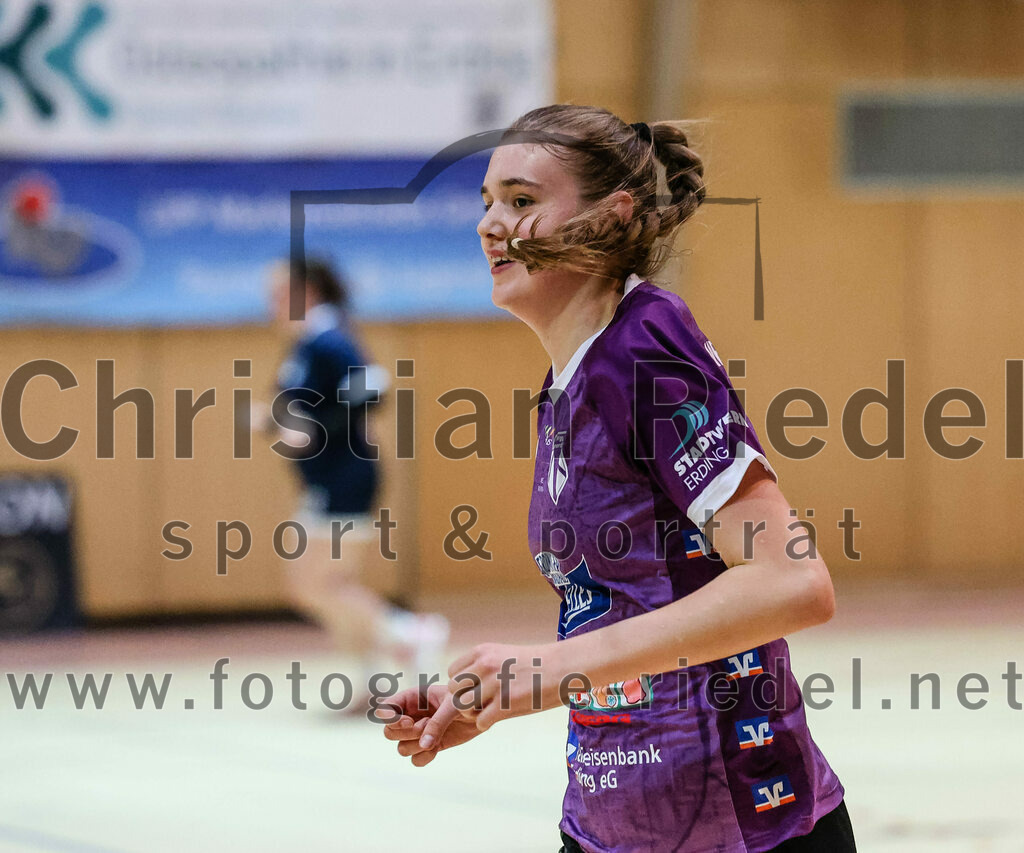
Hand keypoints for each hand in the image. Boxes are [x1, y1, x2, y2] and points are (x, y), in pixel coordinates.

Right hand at [376, 683, 483, 766]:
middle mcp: (411, 716)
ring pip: (401, 748)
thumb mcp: (453, 706)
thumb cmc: (468, 699)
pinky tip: (438, 747)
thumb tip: (424, 745)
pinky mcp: (429, 746)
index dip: (390, 718)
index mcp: (412, 698)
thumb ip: (437, 723)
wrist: (483, 711)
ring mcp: (419, 733)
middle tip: (425, 727)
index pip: (385, 709)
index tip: (408, 721)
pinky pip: (415, 760)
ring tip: (435, 736)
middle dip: (406, 734)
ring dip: (416, 746)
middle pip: (388, 732)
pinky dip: (425, 757)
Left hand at [446, 642, 564, 732]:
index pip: (452, 672)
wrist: (564, 667)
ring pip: (462, 707)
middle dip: (463, 699)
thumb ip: (483, 668)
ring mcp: (495, 684)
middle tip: (479, 703)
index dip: (461, 684)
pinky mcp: (507, 703)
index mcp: (483, 652)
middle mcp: (485, 665)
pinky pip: (480, 721)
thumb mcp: (504, 656)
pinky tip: (498, 717)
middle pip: (453, 690)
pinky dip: (486, 723)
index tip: (474, 689)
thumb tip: (464, 688)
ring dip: (472, 713)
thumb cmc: (535, 664)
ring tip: (487, 711)